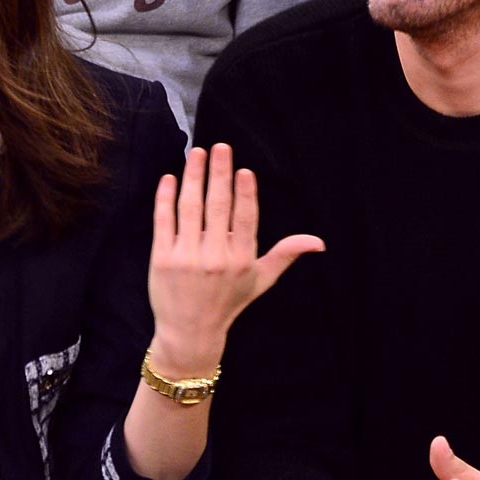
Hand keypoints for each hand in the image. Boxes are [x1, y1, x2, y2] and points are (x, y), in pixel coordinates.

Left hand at [146, 144, 322, 371]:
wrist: (190, 332)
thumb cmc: (229, 302)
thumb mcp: (261, 280)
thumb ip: (285, 255)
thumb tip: (318, 241)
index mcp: (242, 260)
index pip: (245, 219)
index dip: (245, 193)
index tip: (243, 170)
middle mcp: (215, 258)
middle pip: (217, 207)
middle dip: (218, 174)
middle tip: (219, 147)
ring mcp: (186, 258)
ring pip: (190, 209)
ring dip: (193, 177)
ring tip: (196, 153)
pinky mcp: (162, 259)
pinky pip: (164, 221)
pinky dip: (165, 198)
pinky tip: (170, 178)